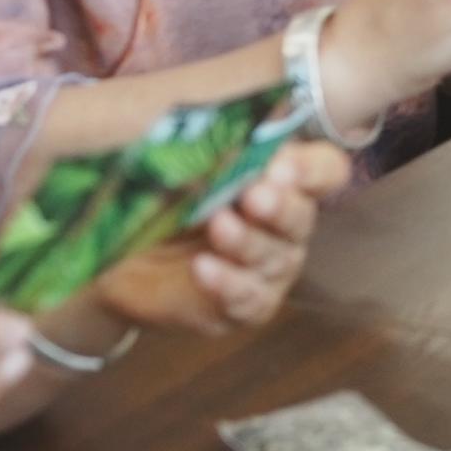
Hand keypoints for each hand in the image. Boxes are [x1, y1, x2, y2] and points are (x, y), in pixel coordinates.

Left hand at [83, 139, 348, 337]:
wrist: (125, 259)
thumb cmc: (166, 200)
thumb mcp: (188, 169)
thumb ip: (216, 156)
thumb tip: (230, 145)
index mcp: (283, 180)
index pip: (325, 170)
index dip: (311, 169)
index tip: (280, 166)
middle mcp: (287, 224)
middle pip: (301, 215)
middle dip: (279, 206)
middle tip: (255, 196)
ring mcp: (272, 268)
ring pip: (275, 257)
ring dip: (245, 241)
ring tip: (217, 225)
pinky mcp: (248, 305)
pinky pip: (250, 298)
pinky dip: (226, 282)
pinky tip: (202, 267)